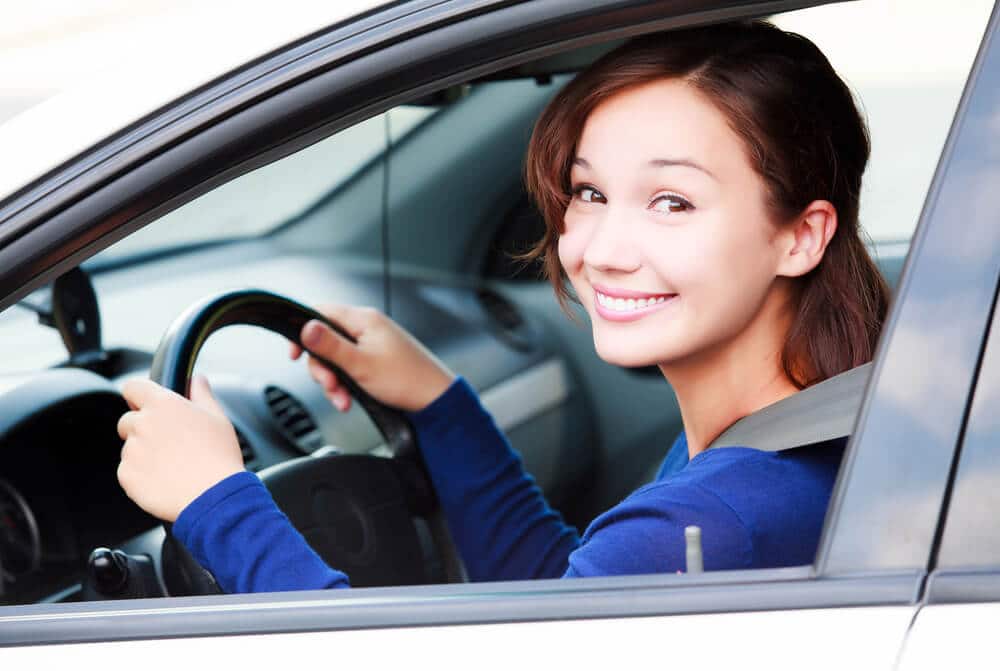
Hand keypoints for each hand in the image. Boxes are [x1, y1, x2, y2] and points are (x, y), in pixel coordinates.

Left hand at [117, 375, 244, 521]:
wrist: (214, 497)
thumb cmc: (219, 456)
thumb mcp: (218, 418)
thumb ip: (202, 394)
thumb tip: (197, 380)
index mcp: (163, 404)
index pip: (132, 387)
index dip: (139, 396)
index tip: (146, 405)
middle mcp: (142, 424)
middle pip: (127, 420)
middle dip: (141, 429)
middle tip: (167, 443)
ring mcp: (132, 451)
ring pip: (129, 448)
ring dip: (143, 454)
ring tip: (171, 466)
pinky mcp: (127, 476)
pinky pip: (127, 472)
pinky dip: (141, 475)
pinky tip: (164, 479)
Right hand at [289, 304, 455, 412]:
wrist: (435, 399)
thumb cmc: (406, 380)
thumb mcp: (359, 364)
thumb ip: (330, 345)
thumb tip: (305, 326)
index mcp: (364, 320)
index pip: (321, 312)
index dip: (303, 331)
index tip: (295, 354)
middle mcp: (368, 328)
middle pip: (326, 340)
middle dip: (322, 367)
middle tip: (330, 385)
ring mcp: (373, 344)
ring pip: (337, 358)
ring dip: (334, 381)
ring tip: (342, 399)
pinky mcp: (377, 360)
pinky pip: (351, 367)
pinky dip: (346, 384)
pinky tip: (349, 400)